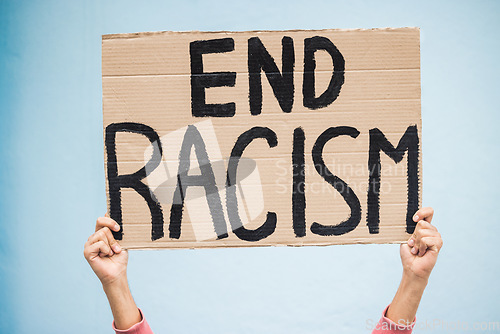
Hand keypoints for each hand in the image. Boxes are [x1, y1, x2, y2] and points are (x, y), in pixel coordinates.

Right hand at [83, 216, 127, 285]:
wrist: (117, 272)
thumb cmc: (120, 257)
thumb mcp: (120, 240)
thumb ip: (115, 228)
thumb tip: (107, 212)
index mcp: (100, 233)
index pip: (101, 220)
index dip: (110, 221)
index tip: (118, 228)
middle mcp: (93, 237)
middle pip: (103, 227)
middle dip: (113, 238)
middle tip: (116, 248)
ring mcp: (89, 244)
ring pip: (102, 234)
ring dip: (111, 245)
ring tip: (111, 253)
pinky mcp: (87, 251)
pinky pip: (99, 243)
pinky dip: (106, 250)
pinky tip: (104, 256)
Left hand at [386, 207, 442, 323]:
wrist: (411, 267)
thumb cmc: (408, 253)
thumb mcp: (406, 237)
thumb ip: (410, 228)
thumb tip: (412, 219)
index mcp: (425, 227)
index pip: (429, 212)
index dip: (423, 212)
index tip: (413, 219)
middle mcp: (433, 231)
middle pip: (422, 223)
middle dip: (414, 234)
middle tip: (413, 244)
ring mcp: (437, 237)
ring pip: (423, 231)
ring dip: (416, 242)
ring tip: (417, 249)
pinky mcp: (438, 244)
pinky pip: (426, 239)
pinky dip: (420, 246)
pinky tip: (421, 252)